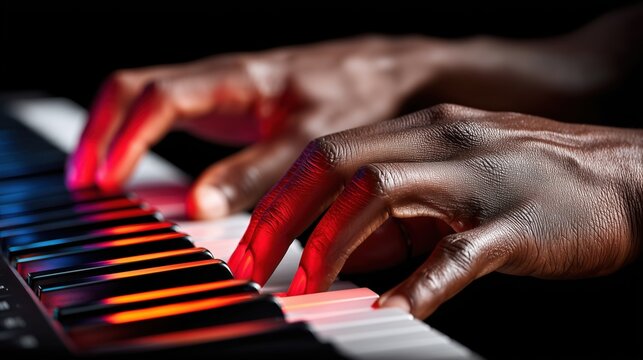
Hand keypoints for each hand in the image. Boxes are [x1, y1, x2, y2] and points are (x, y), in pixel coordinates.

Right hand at [66, 35, 441, 218]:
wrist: (384, 74)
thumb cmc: (354, 97)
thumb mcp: (309, 140)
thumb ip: (256, 174)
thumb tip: (198, 206)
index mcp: (236, 78)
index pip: (158, 97)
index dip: (125, 137)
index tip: (105, 180)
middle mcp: (219, 77)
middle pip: (134, 89)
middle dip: (101, 132)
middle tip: (85, 181)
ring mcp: (220, 89)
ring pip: (145, 97)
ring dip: (115, 133)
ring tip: (98, 177)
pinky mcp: (229, 104)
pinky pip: (168, 112)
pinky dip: (143, 137)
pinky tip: (140, 165)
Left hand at [229, 104, 642, 318]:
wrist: (630, 177)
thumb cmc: (534, 183)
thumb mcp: (454, 184)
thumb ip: (397, 213)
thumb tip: (335, 252)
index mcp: (423, 129)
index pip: (327, 152)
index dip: (278, 198)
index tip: (246, 246)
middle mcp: (442, 140)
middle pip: (337, 162)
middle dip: (283, 217)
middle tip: (251, 268)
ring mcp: (480, 177)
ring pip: (382, 192)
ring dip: (332, 244)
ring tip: (306, 289)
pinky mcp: (517, 223)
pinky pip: (457, 253)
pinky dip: (416, 284)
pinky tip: (388, 311)